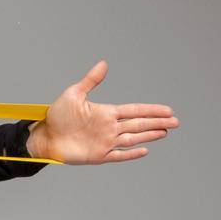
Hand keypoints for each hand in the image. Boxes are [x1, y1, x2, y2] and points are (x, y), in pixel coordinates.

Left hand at [29, 60, 178, 163]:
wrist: (44, 136)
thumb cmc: (57, 115)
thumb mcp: (74, 94)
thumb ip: (91, 80)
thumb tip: (104, 63)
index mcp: (106, 113)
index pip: (135, 110)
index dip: (151, 110)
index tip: (167, 110)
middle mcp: (109, 128)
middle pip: (139, 125)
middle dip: (157, 123)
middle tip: (175, 122)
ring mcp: (105, 142)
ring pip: (133, 139)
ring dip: (150, 135)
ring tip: (166, 132)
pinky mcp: (98, 156)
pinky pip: (119, 155)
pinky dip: (131, 153)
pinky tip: (145, 149)